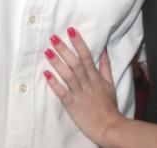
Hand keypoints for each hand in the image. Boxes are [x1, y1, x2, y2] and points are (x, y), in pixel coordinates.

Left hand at [43, 27, 123, 144]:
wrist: (109, 127)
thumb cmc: (109, 106)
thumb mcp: (110, 84)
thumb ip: (105, 67)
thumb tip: (104, 51)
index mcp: (95, 77)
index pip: (86, 56)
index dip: (78, 42)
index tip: (70, 30)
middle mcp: (87, 83)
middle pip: (75, 63)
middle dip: (64, 49)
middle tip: (53, 37)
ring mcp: (79, 93)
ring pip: (67, 75)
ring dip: (57, 63)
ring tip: (47, 51)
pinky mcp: (72, 105)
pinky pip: (62, 92)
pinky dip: (54, 83)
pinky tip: (46, 74)